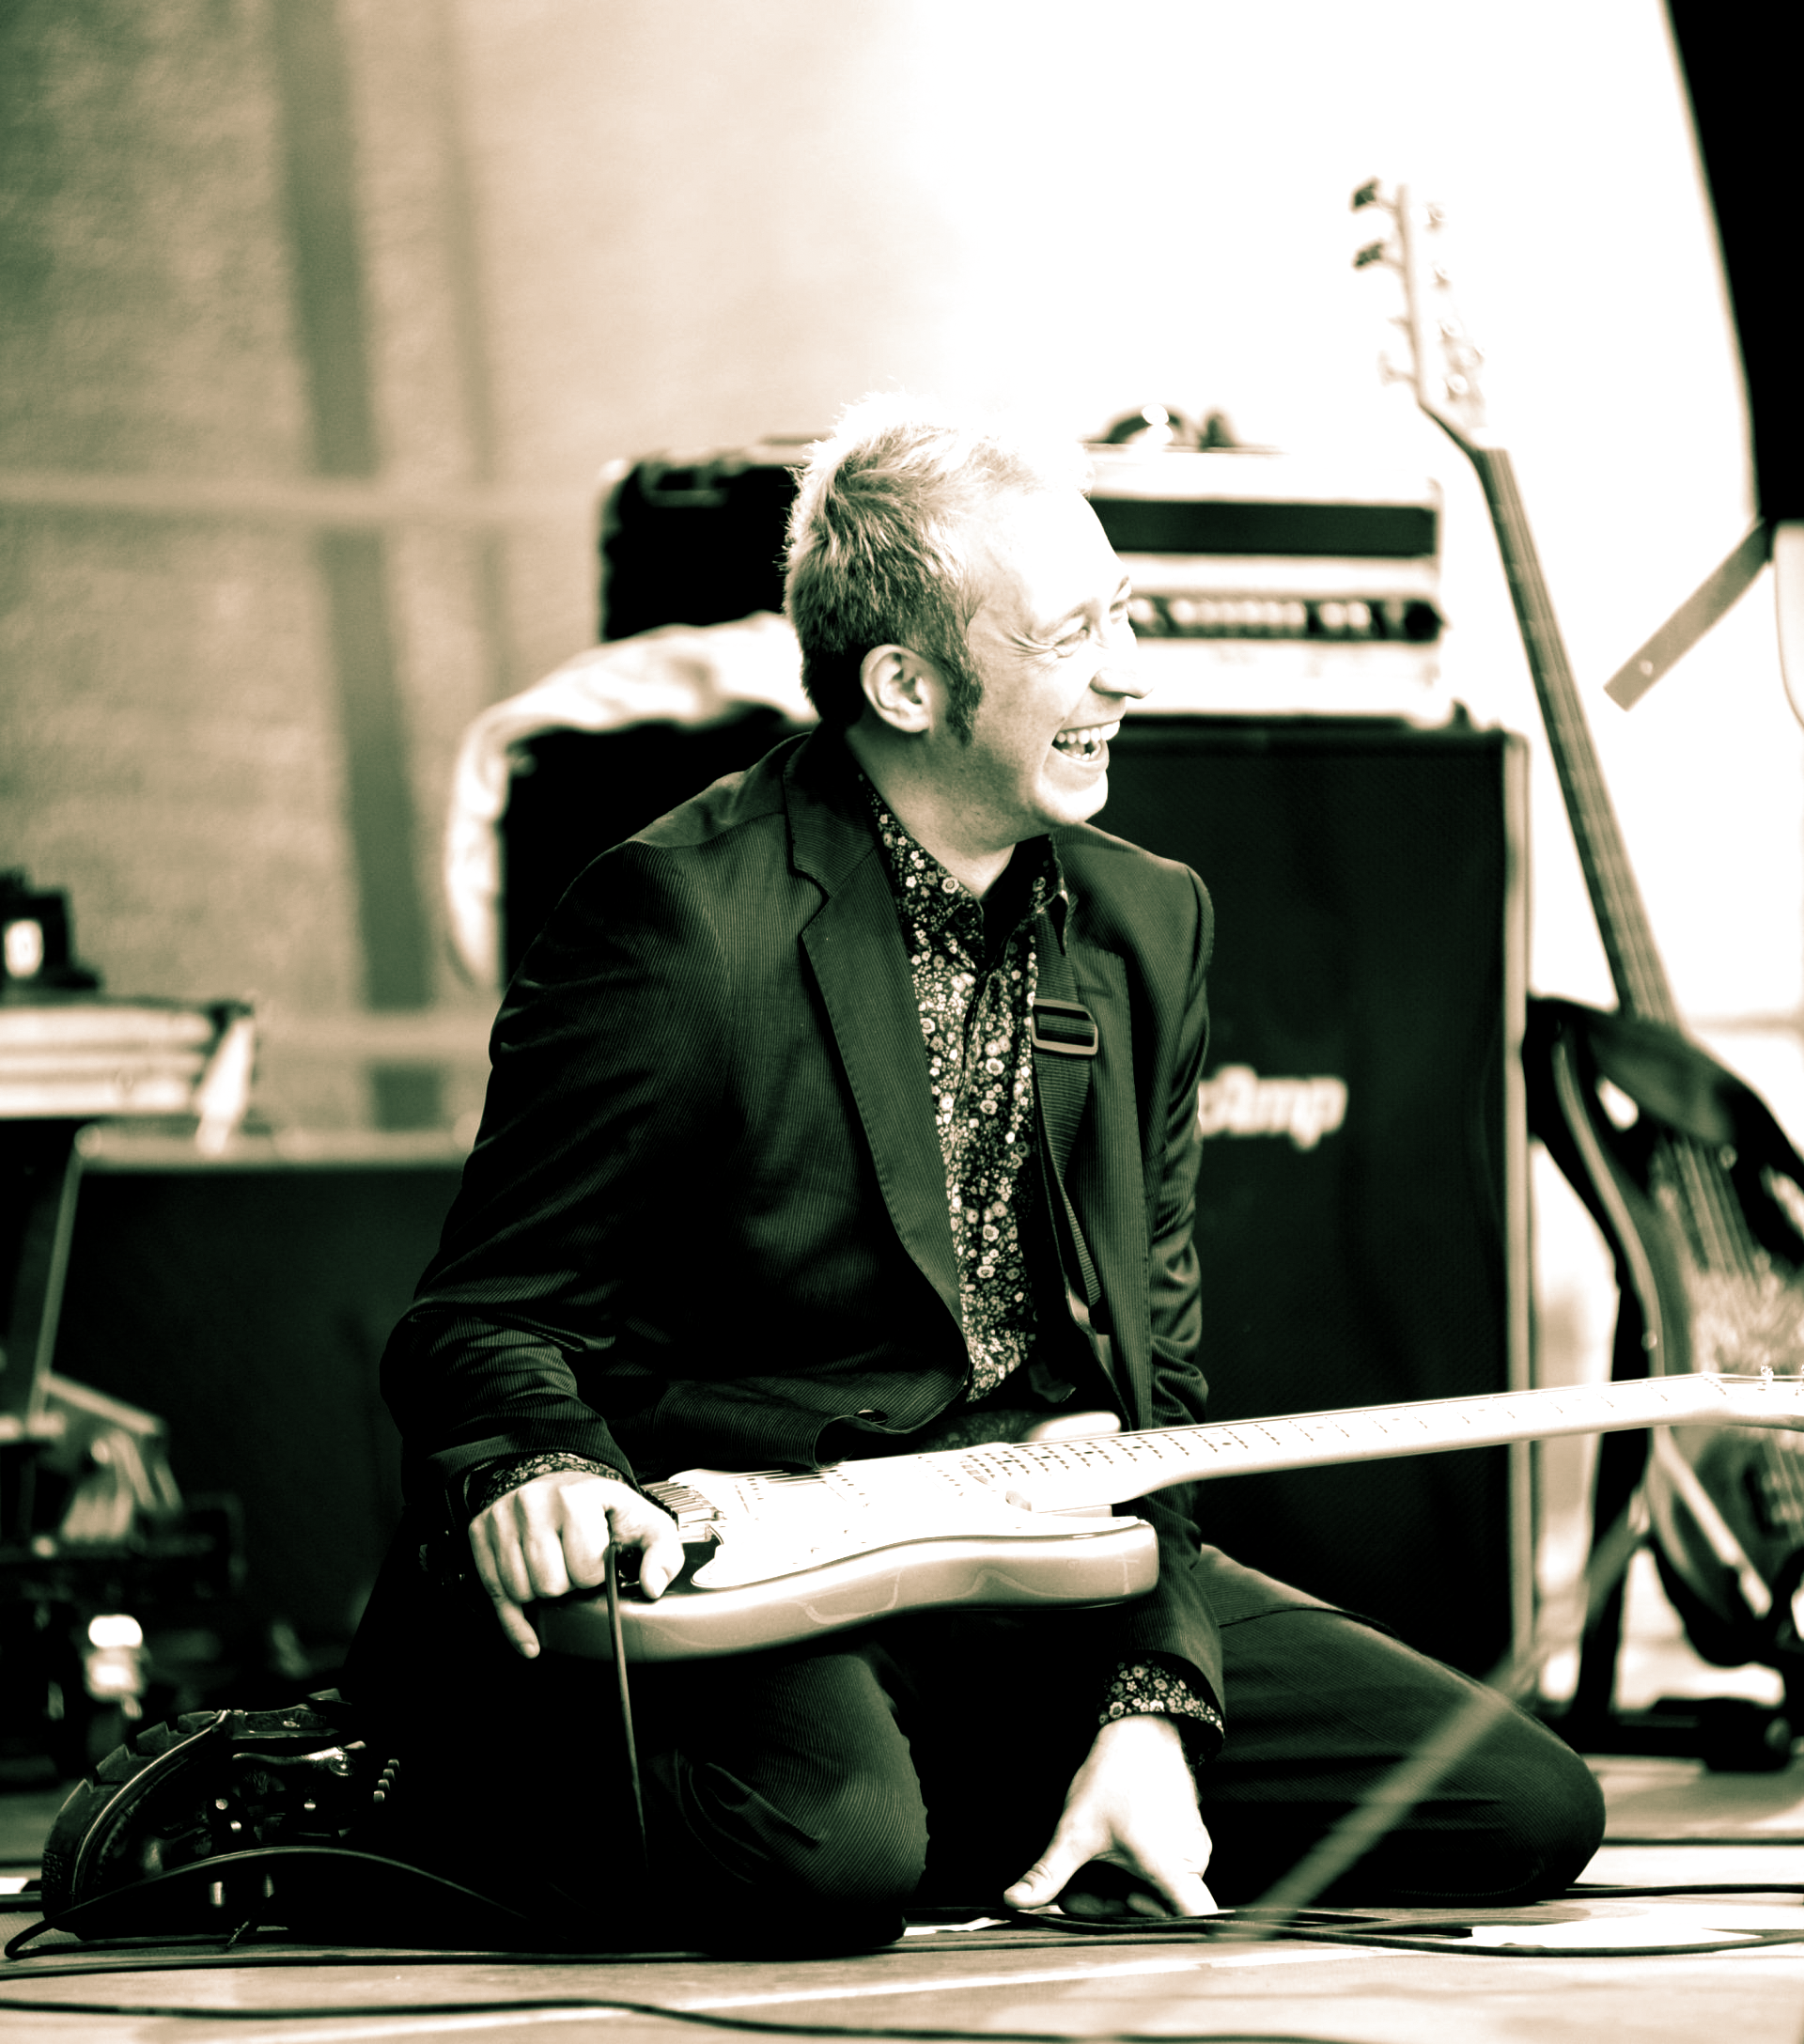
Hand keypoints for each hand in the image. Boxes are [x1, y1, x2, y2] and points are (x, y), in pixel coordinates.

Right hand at [467, 1470, 685, 1657]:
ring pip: (520, 1592)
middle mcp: (532, 1503)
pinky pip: (493, 1595)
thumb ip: (663, 1552)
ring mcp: (502, 1518)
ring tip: (554, 1570)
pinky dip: (513, 1622)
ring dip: (541, 1594)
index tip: (597, 1560)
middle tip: (573, 1566)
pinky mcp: (480, 1533)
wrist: (556, 1478)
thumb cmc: (601, 1506)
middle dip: (567, 1586)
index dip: (596, 1574)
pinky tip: (530, 1638)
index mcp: (575, 1497)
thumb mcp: (642, 1520)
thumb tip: (653, 1586)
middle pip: (550, 1586)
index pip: (585, 1569)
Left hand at [1002, 1714, 1216, 1917]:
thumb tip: (1013, 1900)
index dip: (1174, 1935)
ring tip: (1090, 1871)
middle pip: (1161, 1911)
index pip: (1199, 1919)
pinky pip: (1168, 1871)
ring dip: (1124, 1891)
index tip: (1134, 1923)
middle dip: (1116, 1908)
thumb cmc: (1113, 1775)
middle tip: (1076, 1894)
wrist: (1138, 1731)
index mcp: (1171, 1865)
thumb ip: (1047, 1873)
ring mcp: (1194, 1848)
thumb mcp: (1074, 1830)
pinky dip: (1139, 1874)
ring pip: (1161, 1891)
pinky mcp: (1189, 1837)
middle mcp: (1191, 1860)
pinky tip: (1112, 1858)